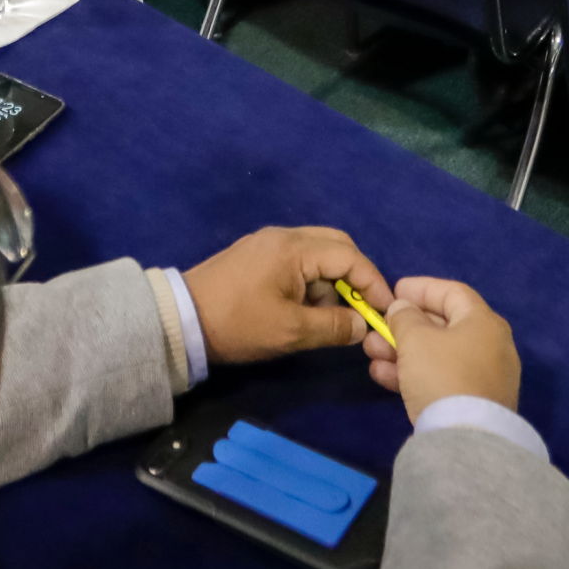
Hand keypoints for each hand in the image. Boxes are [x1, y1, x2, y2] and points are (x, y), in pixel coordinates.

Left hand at [182, 226, 395, 364]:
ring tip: (329, 317)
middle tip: (363, 309)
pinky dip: (312, 282)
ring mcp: (267, 244)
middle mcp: (283, 236)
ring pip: (317, 254)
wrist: (181, 321)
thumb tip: (362, 325)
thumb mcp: (291, 332)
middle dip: (355, 277)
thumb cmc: (239, 324)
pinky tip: (307, 309)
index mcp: (294, 248)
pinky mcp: (256, 256)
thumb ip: (334, 326)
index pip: (350, 256)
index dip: (374, 283)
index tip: (387, 310)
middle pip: (336, 246)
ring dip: (332, 282)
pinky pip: (297, 261)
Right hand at [367, 277, 520, 417]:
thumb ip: (405, 317)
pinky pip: (441, 378)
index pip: (452, 292)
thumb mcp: (416, 339)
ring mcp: (483, 376)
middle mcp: (490, 345)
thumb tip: (404, 309)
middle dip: (404, 325)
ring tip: (371, 352)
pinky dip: (414, 373)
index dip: (421, 288)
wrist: (468, 439)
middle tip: (376, 326)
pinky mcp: (473, 403)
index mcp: (483, 322)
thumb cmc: (442, 375)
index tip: (395, 289)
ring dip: (402, 350)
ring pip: (437, 354)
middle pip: (442, 325)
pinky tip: (383, 376)